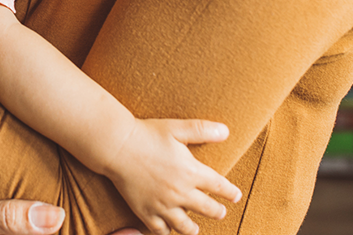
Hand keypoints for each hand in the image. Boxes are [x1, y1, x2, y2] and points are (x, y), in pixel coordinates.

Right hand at [109, 119, 240, 234]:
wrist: (117, 147)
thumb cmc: (147, 134)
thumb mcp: (177, 128)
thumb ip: (202, 130)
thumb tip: (226, 131)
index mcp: (191, 172)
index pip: (219, 186)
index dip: (230, 192)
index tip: (236, 196)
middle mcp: (180, 193)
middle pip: (207, 209)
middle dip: (217, 211)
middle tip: (221, 212)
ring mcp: (163, 205)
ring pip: (185, 226)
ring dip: (193, 228)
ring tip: (195, 229)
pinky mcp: (145, 211)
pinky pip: (160, 230)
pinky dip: (166, 231)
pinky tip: (168, 229)